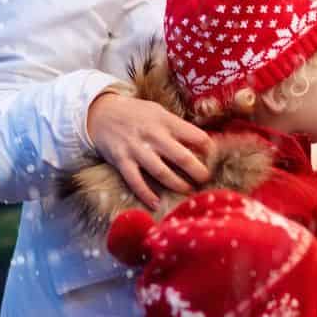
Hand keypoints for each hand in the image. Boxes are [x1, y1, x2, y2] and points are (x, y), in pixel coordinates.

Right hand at [87, 92, 212, 209]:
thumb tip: (204, 143)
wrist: (101, 114)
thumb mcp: (159, 112)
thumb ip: (178, 127)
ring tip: (188, 191)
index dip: (209, 149)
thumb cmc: (137, 114)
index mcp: (166, 121)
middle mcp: (153, 135)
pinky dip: (146, 194)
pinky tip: (156, 203)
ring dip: (177, 184)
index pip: (196, 136)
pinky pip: (135, 181)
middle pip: (182, 157)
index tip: (215, 158)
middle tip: (206, 180)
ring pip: (161, 171)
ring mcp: (136, 149)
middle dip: (198, 171)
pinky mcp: (121, 161)